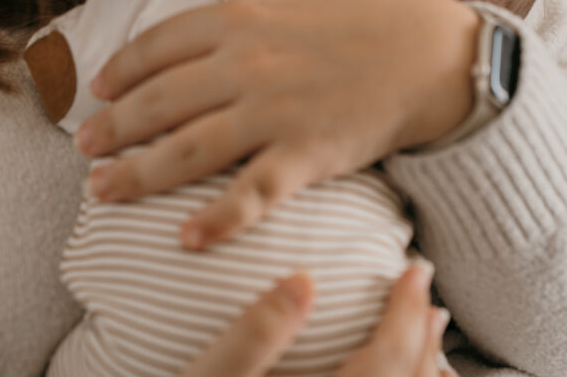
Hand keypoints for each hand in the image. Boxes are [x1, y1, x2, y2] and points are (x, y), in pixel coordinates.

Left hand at [77, 0, 477, 243]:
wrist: (434, 54)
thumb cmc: (369, 7)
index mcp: (243, 17)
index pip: (160, 44)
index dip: (122, 67)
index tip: (98, 88)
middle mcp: (247, 65)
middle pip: (161, 101)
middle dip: (114, 126)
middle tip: (84, 145)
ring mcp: (274, 113)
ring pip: (189, 150)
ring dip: (139, 174)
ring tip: (102, 190)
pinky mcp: (305, 156)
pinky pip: (252, 194)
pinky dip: (219, 220)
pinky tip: (187, 240)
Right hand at [182, 264, 454, 376]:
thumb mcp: (208, 376)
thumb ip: (255, 334)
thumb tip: (304, 279)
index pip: (386, 364)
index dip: (406, 315)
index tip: (415, 269)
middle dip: (421, 337)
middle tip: (427, 293)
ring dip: (418, 368)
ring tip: (422, 330)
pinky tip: (393, 374)